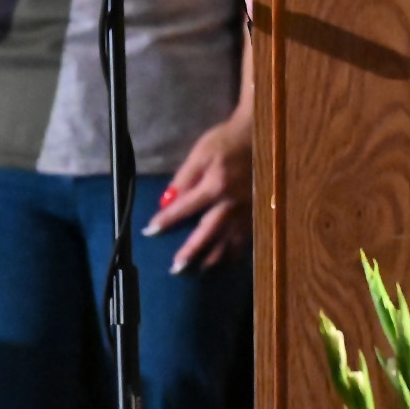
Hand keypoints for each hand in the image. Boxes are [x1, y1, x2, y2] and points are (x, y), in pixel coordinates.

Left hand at [145, 109, 251, 273]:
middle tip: (176, 268)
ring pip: (229, 241)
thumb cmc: (226, 142)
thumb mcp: (200, 153)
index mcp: (214, 186)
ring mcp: (246, 211)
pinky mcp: (256, 213)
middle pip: (207, 233)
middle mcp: (230, 204)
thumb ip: (183, 178)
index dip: (166, 221)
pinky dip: (235, 251)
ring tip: (200, 270)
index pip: (184, 209)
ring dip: (214, 258)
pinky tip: (227, 259)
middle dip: (191, 252)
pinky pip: (245, 238)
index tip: (150, 232)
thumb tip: (167, 201)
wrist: (260, 137)